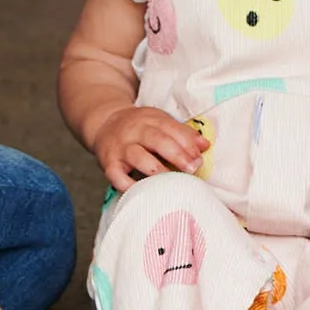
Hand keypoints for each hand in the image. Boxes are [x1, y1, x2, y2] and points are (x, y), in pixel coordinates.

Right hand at [88, 104, 204, 190]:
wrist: (105, 123)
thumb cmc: (139, 128)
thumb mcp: (160, 122)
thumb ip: (182, 134)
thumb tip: (205, 145)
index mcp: (150, 119)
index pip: (170, 128)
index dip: (186, 143)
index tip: (199, 158)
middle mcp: (134, 131)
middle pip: (156, 140)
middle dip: (176, 155)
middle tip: (192, 169)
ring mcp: (120, 147)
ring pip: (137, 157)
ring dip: (156, 169)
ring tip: (171, 182)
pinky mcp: (108, 163)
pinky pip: (117, 176)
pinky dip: (129, 185)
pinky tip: (144, 191)